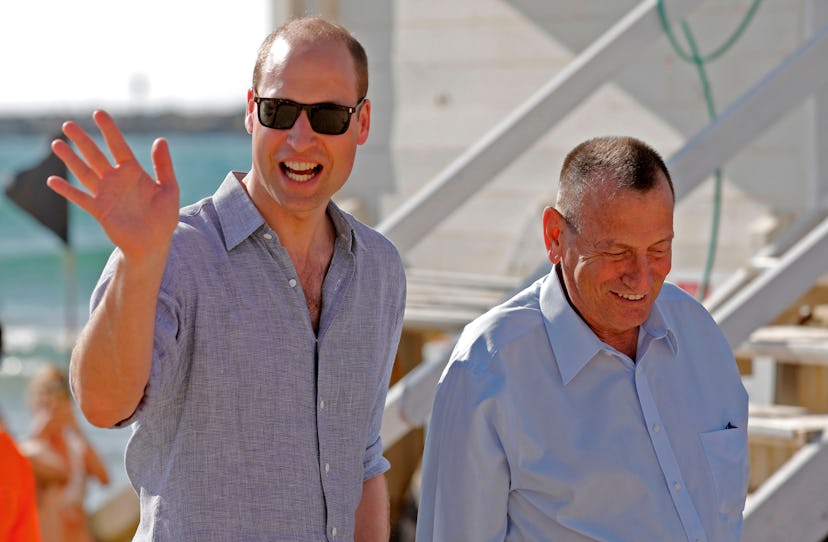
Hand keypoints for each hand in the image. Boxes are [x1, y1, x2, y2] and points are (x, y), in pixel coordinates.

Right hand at [47, 110, 179, 260]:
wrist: (154, 243)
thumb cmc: (164, 217)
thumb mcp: (169, 189)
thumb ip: (164, 166)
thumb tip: (160, 140)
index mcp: (133, 172)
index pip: (118, 146)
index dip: (109, 130)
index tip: (99, 113)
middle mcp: (116, 180)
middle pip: (95, 156)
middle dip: (82, 140)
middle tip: (68, 124)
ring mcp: (105, 194)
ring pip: (84, 172)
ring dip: (70, 159)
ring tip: (56, 144)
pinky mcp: (99, 210)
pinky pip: (80, 198)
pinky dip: (67, 190)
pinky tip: (52, 180)